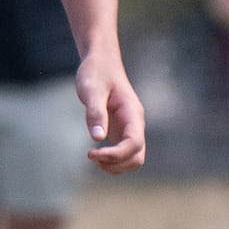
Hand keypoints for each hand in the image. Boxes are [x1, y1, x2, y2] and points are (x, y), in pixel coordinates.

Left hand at [75, 46, 145, 172]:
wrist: (102, 62)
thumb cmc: (97, 73)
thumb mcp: (92, 89)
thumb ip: (95, 113)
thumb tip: (98, 138)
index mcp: (133, 113)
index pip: (134, 144)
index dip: (115, 154)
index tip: (92, 153)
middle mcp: (135, 124)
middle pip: (137, 157)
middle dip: (116, 163)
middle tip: (91, 156)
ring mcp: (130, 129)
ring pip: (134, 159)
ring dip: (116, 166)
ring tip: (94, 158)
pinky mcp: (122, 131)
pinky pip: (125, 154)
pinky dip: (113, 161)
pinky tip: (96, 155)